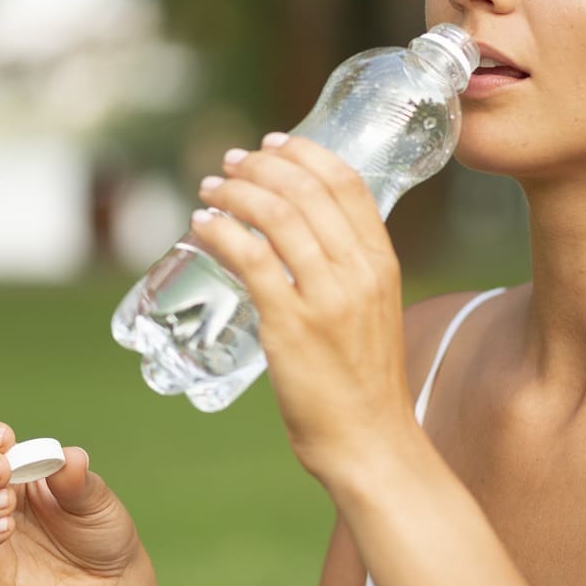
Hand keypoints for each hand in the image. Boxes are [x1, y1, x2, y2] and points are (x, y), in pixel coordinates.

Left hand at [191, 133, 417, 483]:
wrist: (371, 442)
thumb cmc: (365, 383)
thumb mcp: (372, 311)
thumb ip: (346, 274)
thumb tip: (303, 242)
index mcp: (381, 262)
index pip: (346, 182)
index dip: (305, 152)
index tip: (273, 142)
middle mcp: (358, 272)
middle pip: (305, 190)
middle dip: (260, 165)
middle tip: (229, 163)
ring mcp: (325, 298)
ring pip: (275, 217)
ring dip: (235, 192)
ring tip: (210, 189)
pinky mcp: (290, 326)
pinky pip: (250, 259)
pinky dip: (221, 232)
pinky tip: (203, 226)